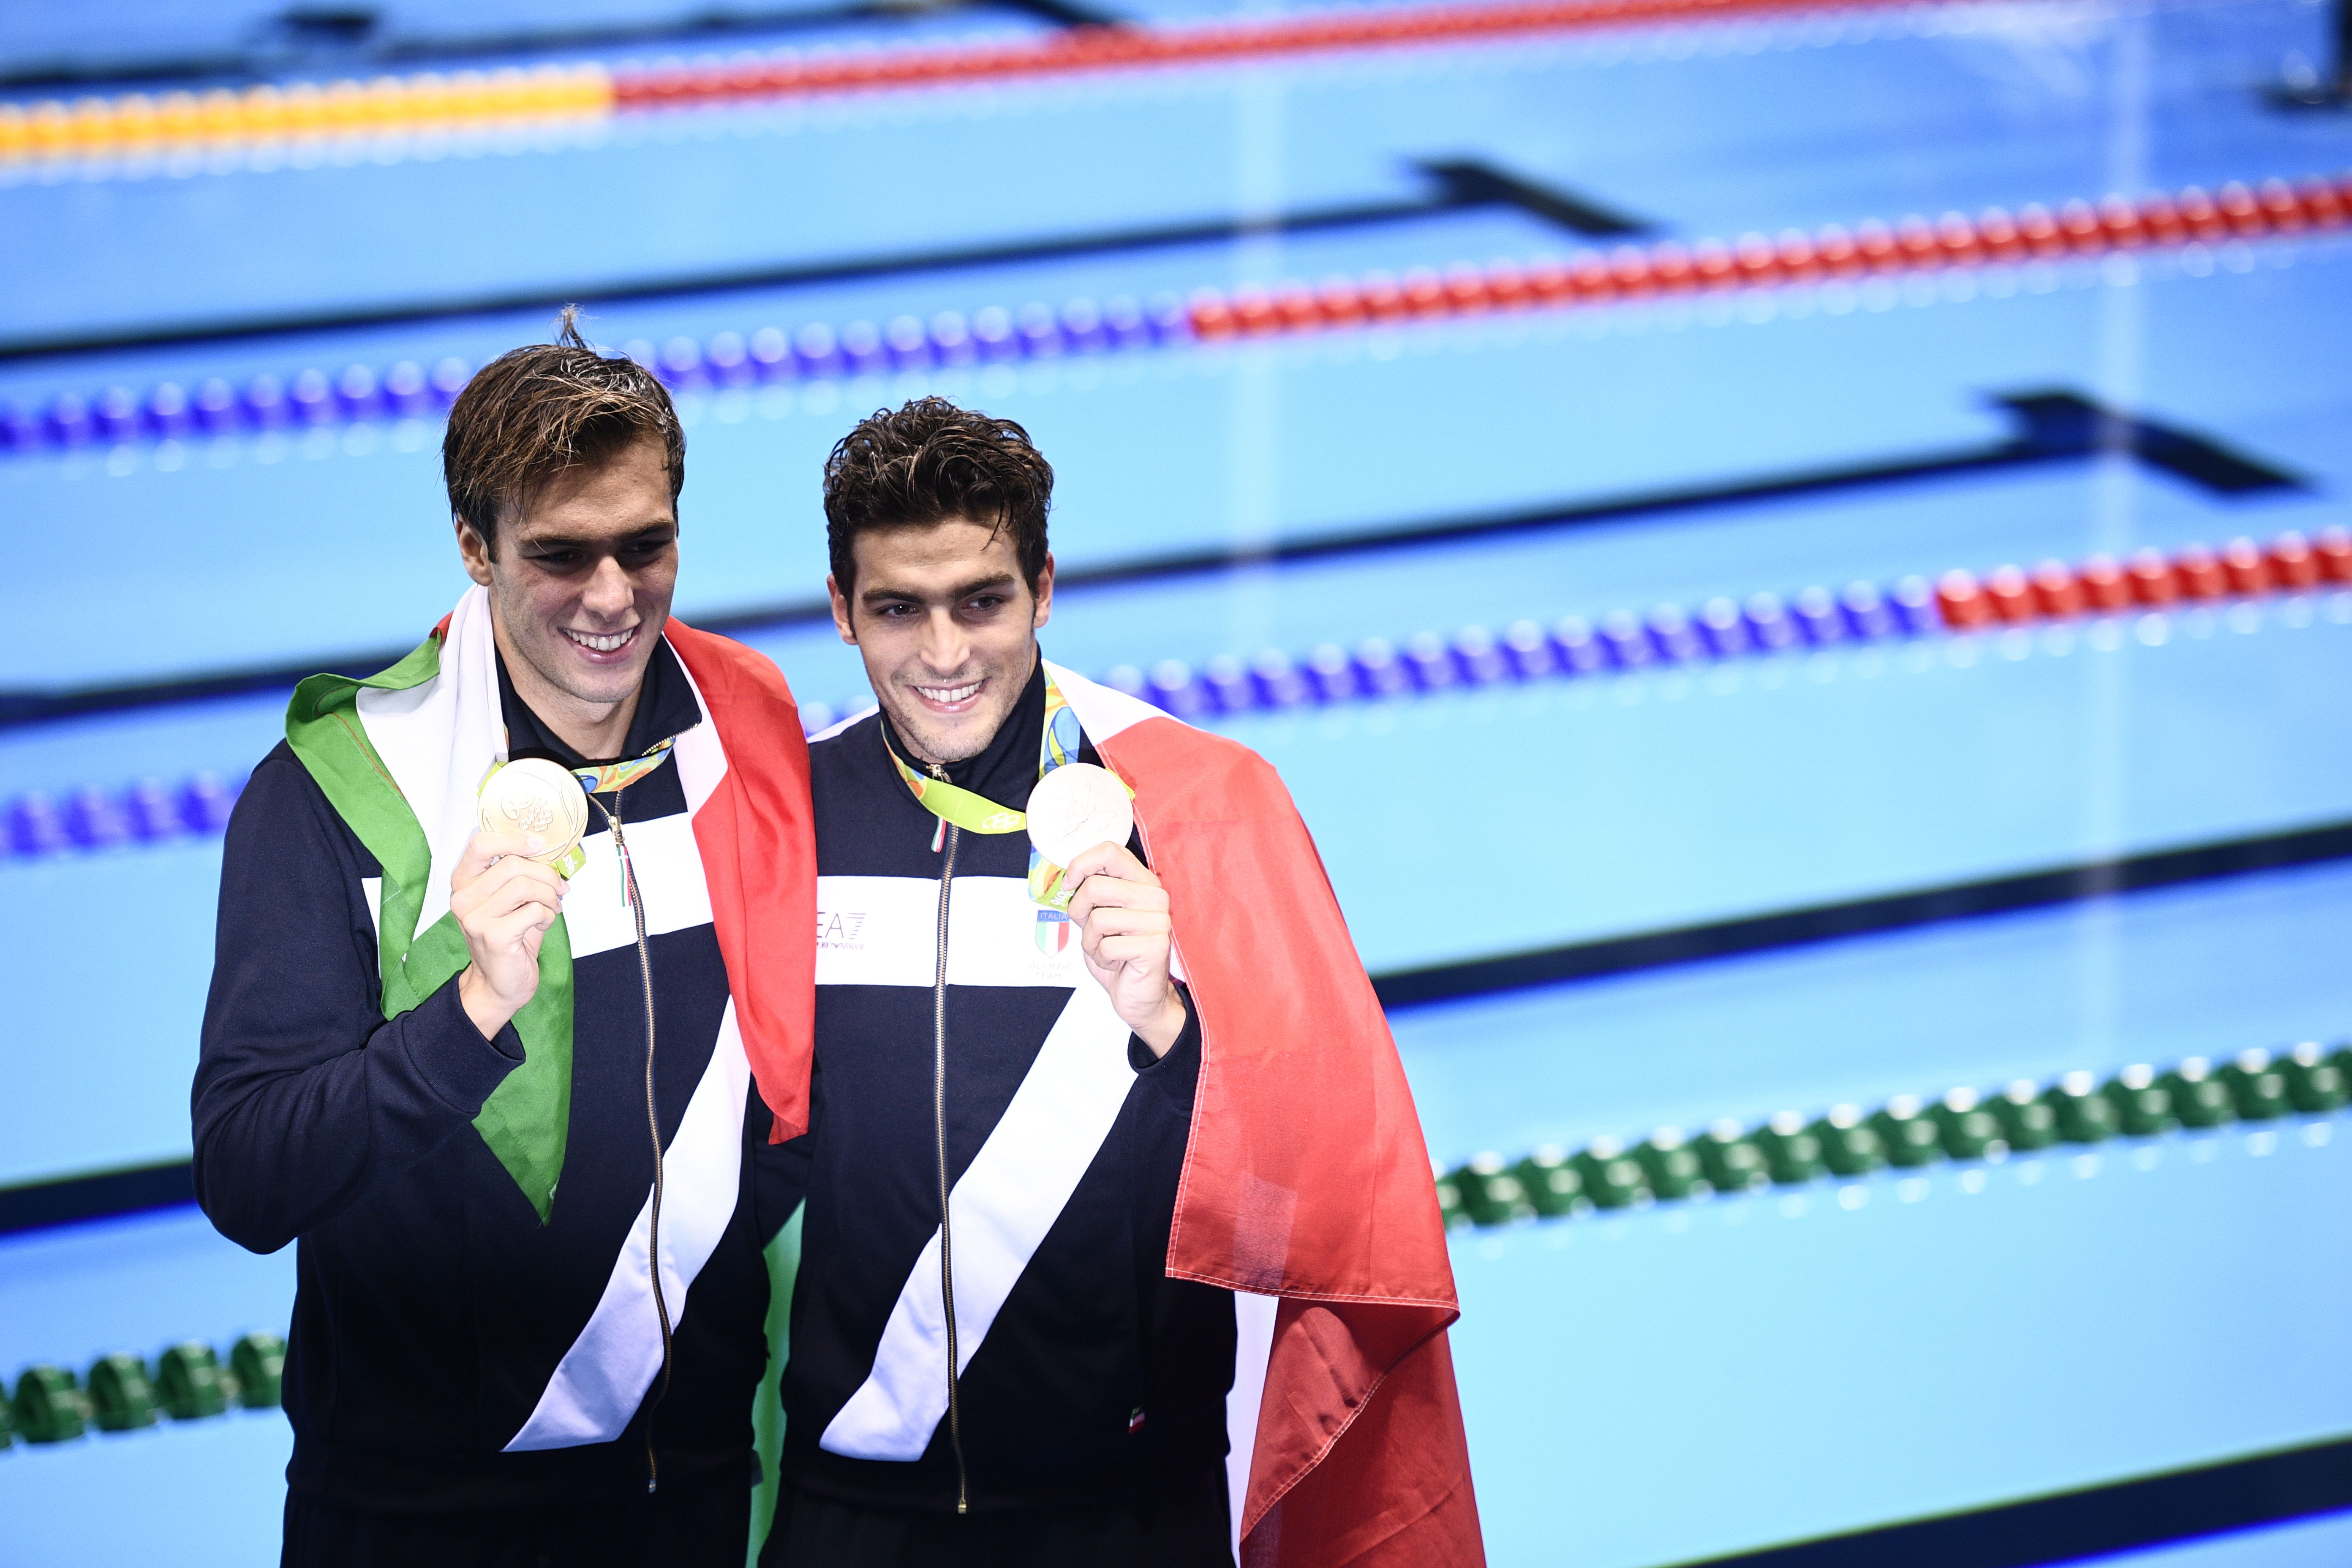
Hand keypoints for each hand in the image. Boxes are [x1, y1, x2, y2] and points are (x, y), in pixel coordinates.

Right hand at [451, 831, 566, 1040]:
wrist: (500, 983)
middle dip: (546, 875)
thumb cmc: (510, 937)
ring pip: (524, 885)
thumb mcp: (511, 900)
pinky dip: (548, 916)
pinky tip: (543, 925)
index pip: (481, 844)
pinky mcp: (493, 936)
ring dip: (549, 896)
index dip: (513, 839)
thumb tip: (550, 850)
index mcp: (464, 882)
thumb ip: (520, 874)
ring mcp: (475, 917)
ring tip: (552, 908)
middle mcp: (463, 898)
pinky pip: (534, 910)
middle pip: (512, 864)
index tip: (539, 844)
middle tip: (560, 890)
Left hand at [1062, 843, 1185, 1057]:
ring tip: (1106, 948)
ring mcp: (1158, 921)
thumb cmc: (1118, 953)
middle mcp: (1155, 897)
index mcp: (1142, 882)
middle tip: (1090, 929)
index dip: (1081, 864)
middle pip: (1096, 886)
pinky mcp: (1155, 946)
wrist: (1140, 995)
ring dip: (1091, 940)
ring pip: (1098, 918)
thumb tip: (1065, 878)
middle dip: (1079, 911)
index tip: (1069, 883)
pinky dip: (1102, 958)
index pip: (1110, 851)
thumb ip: (1089, 893)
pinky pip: (1106, 945)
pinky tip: (1117, 961)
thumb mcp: (1099, 915)